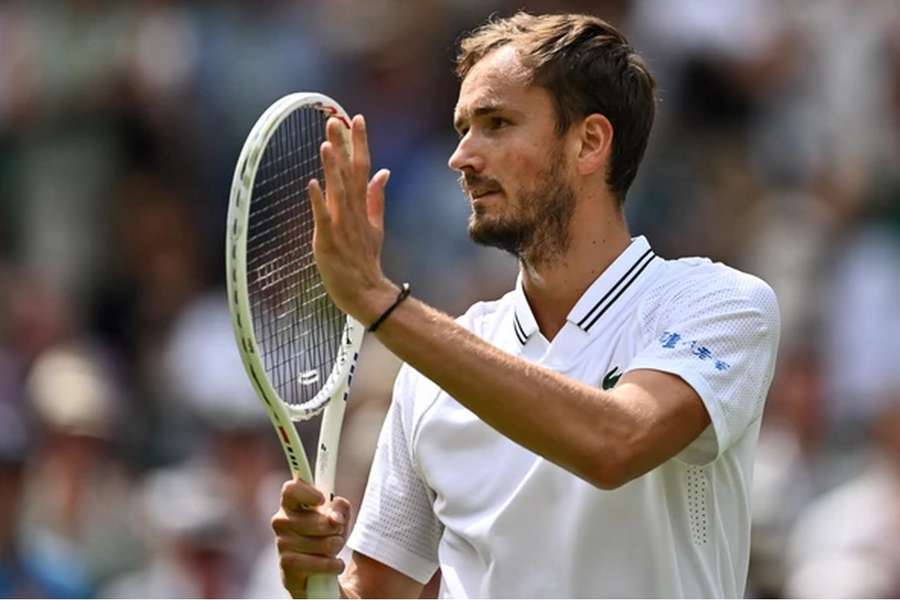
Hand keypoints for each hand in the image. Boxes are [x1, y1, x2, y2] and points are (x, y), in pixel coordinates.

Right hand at [272, 478, 352, 597]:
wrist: (315, 572)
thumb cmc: (325, 536)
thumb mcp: (337, 517)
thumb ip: (339, 508)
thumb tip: (334, 518)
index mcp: (290, 504)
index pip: (291, 489)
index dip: (308, 493)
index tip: (322, 500)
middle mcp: (281, 521)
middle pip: (321, 521)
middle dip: (337, 530)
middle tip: (336, 533)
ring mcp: (282, 544)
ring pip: (325, 544)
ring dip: (336, 548)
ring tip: (331, 550)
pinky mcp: (288, 565)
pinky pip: (322, 563)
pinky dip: (334, 565)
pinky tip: (332, 565)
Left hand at [308, 115, 397, 324]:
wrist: (367, 293)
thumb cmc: (366, 260)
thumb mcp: (375, 225)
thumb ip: (377, 198)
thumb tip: (383, 172)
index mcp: (363, 206)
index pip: (363, 167)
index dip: (360, 143)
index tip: (357, 119)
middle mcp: (353, 212)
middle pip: (349, 173)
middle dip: (343, 146)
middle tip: (336, 120)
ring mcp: (341, 226)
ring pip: (337, 191)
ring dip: (332, 168)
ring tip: (326, 144)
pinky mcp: (328, 241)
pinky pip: (322, 218)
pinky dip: (318, 201)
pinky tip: (311, 183)